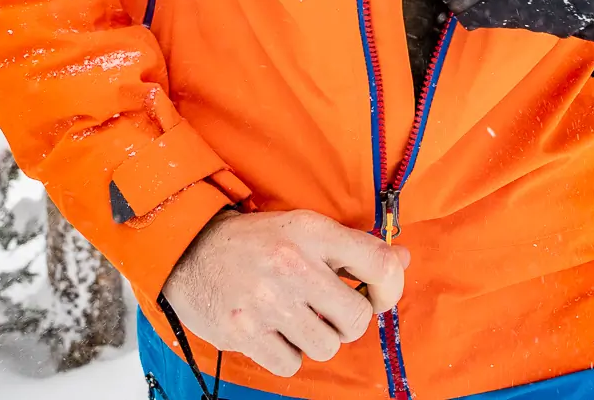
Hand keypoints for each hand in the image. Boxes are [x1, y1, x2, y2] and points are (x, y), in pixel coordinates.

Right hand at [160, 208, 410, 377]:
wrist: (191, 249)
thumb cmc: (257, 242)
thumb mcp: (306, 229)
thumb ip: (355, 247)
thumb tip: (402, 260)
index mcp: (312, 232)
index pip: (379, 265)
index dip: (391, 288)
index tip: (378, 294)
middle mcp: (291, 265)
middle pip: (357, 319)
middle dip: (349, 321)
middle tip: (329, 310)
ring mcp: (266, 301)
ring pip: (326, 346)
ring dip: (317, 339)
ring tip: (297, 318)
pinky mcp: (243, 331)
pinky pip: (291, 365)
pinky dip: (287, 354)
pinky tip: (275, 331)